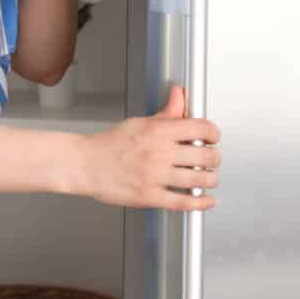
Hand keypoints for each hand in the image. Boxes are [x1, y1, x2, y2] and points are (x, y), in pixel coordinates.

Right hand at [74, 85, 220, 210]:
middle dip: (214, 159)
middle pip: (205, 156)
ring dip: (210, 179)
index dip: (214, 134)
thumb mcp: (140, 122)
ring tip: (209, 178)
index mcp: (158, 131)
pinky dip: (200, 203)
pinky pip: (183, 201)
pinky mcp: (150, 196)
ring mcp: (155, 176)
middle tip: (212, 159)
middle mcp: (159, 152)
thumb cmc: (110, 144)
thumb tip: (180, 95)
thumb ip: (167, 112)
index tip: (213, 138)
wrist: (85, 164)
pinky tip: (206, 200)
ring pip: (199, 179)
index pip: (201, 128)